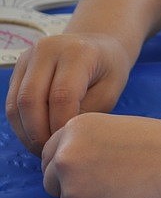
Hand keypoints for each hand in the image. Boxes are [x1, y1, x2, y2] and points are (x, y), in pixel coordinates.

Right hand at [5, 33, 132, 155]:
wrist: (100, 45)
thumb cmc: (109, 70)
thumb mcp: (111, 90)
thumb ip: (88, 111)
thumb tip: (61, 136)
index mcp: (77, 52)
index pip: (61, 96)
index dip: (61, 125)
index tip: (69, 144)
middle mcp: (48, 49)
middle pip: (30, 100)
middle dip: (38, 134)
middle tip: (52, 152)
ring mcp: (29, 57)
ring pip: (16, 104)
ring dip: (27, 132)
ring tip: (44, 148)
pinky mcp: (19, 67)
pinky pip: (12, 102)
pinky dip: (22, 124)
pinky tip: (37, 136)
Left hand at [41, 112, 160, 197]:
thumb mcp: (120, 129)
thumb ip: (92, 144)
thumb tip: (79, 169)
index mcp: (76, 129)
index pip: (51, 152)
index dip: (67, 164)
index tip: (82, 170)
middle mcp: (66, 156)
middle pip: (50, 180)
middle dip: (70, 185)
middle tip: (104, 185)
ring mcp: (73, 187)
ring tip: (127, 191)